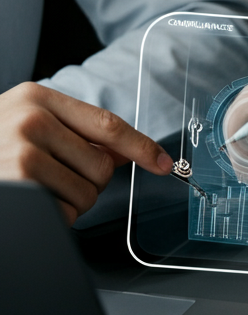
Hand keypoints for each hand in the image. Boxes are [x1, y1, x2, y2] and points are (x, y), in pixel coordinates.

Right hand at [0, 82, 173, 223]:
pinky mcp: (19, 180)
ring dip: (69, 201)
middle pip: (102, 165)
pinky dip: (55, 216)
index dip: (141, 147)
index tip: (163, 163)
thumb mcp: (26, 125)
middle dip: (87, 181)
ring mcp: (22, 149)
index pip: (108, 124)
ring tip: (36, 188)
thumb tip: (126, 152)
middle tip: (52, 178)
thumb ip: (74, 133)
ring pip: (87, 192)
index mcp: (37, 98)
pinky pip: (65, 211)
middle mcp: (29, 118)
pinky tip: (29, 201)